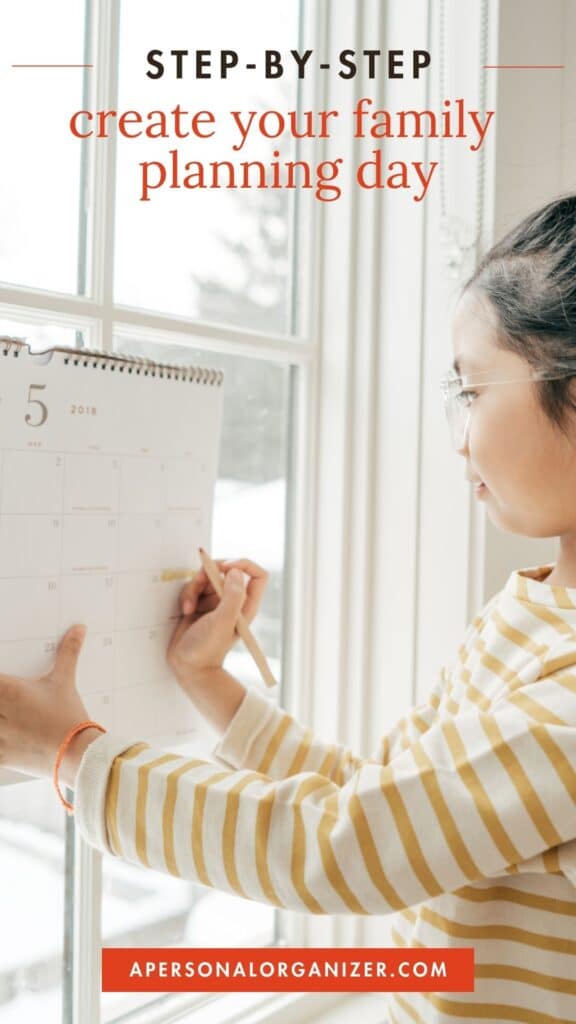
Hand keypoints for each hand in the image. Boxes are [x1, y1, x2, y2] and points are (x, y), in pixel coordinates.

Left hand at [0, 625, 91, 778]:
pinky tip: (2, 736)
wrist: (78, 754)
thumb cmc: (69, 717)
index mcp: (11, 691)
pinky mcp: (1, 755)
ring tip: (1, 714)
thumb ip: (68, 652)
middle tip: (1, 700)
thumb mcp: (65, 681)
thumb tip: (78, 629)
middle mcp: (1, 713)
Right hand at [166, 558, 268, 687]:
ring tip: (189, 607)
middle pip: (226, 570)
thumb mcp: (222, 622)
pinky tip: (186, 611)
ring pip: (206, 577)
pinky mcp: (199, 604)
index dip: (244, 564)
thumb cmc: (208, 649)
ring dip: (194, 587)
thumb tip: (235, 571)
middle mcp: (232, 601)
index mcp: (246, 605)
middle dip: (209, 572)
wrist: (188, 666)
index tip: (226, 567)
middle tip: (199, 581)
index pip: (257, 575)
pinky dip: (187, 595)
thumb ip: (232, 596)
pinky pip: (194, 587)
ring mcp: (215, 602)